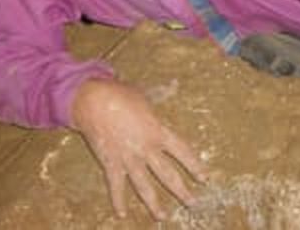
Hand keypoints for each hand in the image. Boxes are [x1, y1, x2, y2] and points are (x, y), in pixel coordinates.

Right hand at [70, 78, 207, 219]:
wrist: (94, 101)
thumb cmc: (121, 94)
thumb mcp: (145, 93)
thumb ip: (162, 92)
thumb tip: (175, 83)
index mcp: (158, 131)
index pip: (183, 151)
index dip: (195, 165)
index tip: (205, 178)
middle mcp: (147, 148)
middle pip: (168, 175)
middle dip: (182, 191)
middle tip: (193, 203)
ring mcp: (129, 158)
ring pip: (145, 186)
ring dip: (154, 203)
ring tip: (162, 217)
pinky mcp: (111, 163)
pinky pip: (116, 185)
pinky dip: (118, 200)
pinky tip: (122, 215)